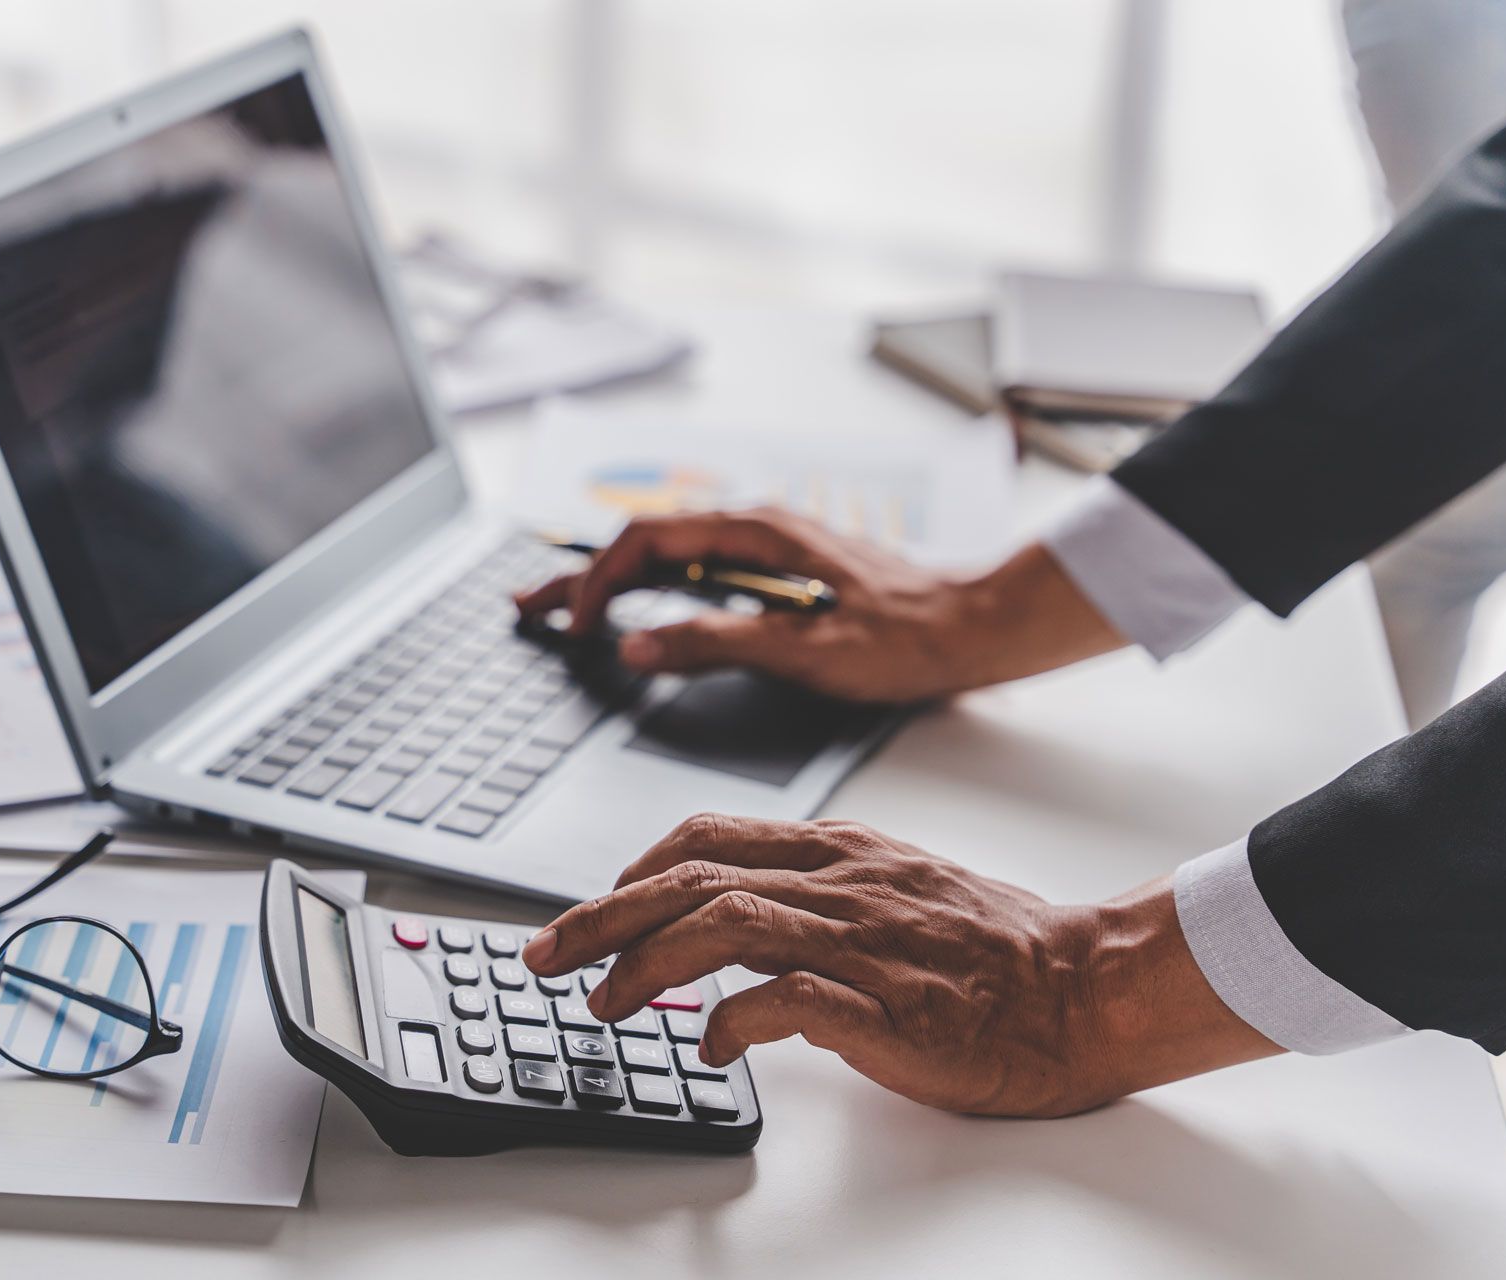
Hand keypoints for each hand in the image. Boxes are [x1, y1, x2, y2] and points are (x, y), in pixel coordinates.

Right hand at [515, 508, 1123, 702]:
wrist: (980, 627)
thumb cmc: (910, 637)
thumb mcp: (806, 650)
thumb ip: (715, 642)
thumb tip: (638, 648)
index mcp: (757, 532)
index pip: (646, 542)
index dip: (599, 583)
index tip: (576, 628)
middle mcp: (756, 528)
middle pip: (645, 543)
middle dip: (582, 574)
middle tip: (526, 606)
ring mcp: (768, 549)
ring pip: (668, 556)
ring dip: (612, 581)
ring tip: (563, 609)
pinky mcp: (780, 573)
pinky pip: (696, 571)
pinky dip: (652, 589)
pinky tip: (637, 611)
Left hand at [521, 813, 1277, 1117]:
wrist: (1084, 986)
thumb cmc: (992, 946)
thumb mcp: (890, 889)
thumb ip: (811, 897)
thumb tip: (730, 932)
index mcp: (839, 849)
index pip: (707, 836)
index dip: (632, 869)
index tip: (594, 905)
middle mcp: (840, 882)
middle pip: (690, 878)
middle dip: (601, 916)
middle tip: (544, 954)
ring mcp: (863, 941)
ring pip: (722, 925)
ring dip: (645, 965)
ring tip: (606, 1003)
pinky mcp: (888, 1007)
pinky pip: (787, 999)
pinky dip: (731, 1019)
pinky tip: (709, 1045)